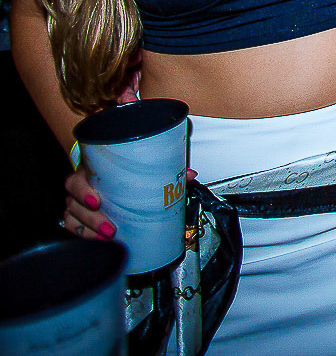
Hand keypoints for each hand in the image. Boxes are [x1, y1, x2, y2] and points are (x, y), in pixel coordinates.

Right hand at [62, 165, 197, 240]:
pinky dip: (86, 236)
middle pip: (74, 205)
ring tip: (109, 237)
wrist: (108, 170)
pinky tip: (100, 241)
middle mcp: (80, 188)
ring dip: (90, 231)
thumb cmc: (121, 169)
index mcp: (91, 172)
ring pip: (73, 219)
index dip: (82, 192)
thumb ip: (162, 170)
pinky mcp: (78, 217)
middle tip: (111, 228)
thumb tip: (189, 174)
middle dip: (92, 219)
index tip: (97, 200)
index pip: (76, 182)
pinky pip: (75, 229)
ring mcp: (77, 204)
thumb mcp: (138, 167)